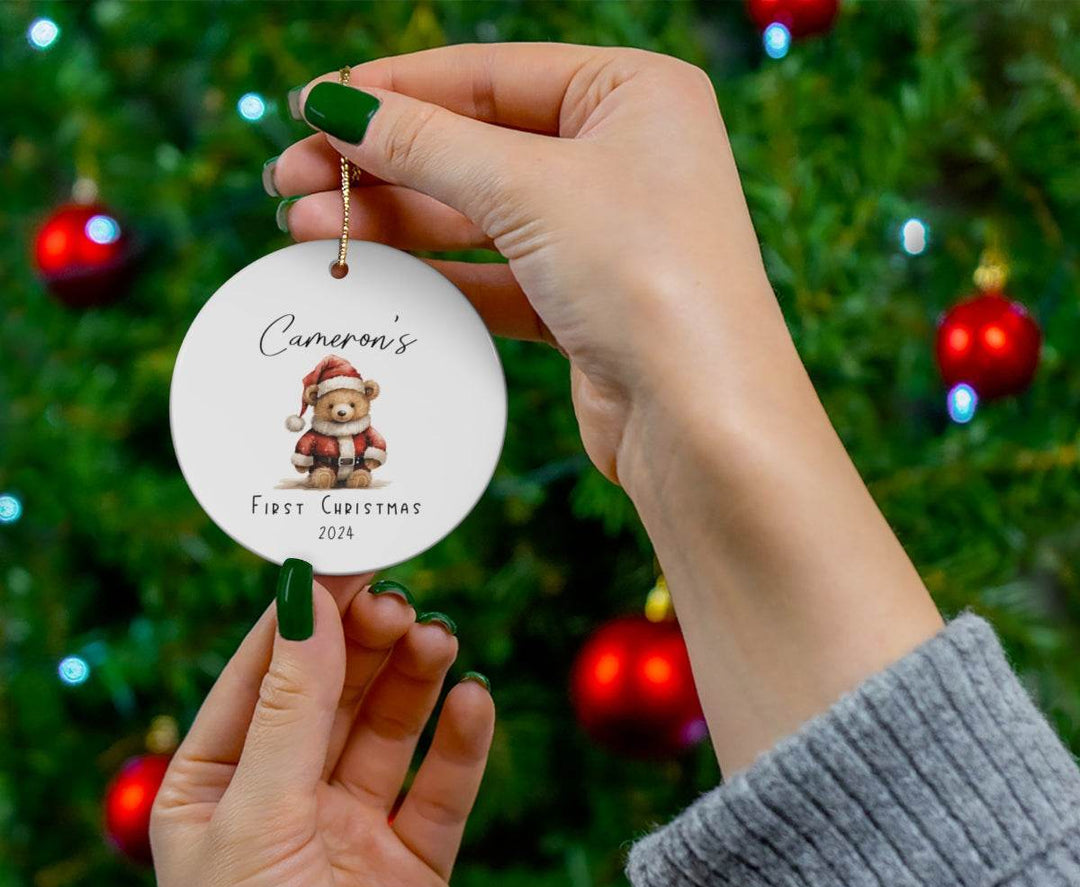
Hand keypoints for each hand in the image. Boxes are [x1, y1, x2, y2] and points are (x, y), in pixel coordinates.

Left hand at [151, 571, 493, 886]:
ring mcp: (351, 831)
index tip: (351, 556)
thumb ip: (292, 707)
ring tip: (440, 640)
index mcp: (216, 785)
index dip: (306, 613)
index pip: (264, 672)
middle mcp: (284, 800)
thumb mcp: (258, 819)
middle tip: (403, 603)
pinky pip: (442, 788)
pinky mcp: (413, 865)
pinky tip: (474, 703)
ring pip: (390, 729)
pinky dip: (461, 743)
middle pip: (334, 692)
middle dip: (367, 643)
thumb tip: (307, 599)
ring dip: (415, 681)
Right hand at [273, 44, 940, 776]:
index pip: (489, 75)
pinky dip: (434, 273)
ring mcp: (604, 236)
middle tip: (289, 179)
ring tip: (305, 226)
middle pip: (475, 146)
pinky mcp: (584, 305)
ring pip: (477, 216)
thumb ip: (426, 144)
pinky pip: (494, 275)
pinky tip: (368, 272)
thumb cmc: (647, 276)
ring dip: (393, 220)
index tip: (312, 108)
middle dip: (380, 164)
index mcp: (633, 95)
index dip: (394, 90)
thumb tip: (335, 108)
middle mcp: (623, 158)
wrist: (702, 419)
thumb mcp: (529, 188)